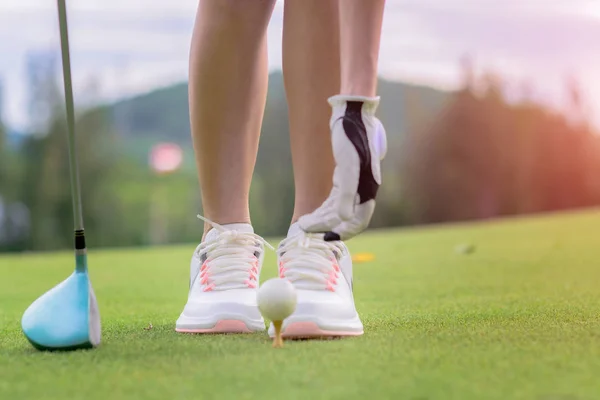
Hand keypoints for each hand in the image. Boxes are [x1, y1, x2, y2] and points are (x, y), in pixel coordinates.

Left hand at [299, 97, 386, 240]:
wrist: (352, 114)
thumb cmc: (351, 137)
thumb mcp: (348, 165)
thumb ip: (347, 194)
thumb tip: (343, 218)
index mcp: (369, 189)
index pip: (359, 221)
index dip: (343, 233)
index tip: (324, 238)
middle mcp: (365, 188)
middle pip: (347, 218)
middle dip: (327, 226)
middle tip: (306, 229)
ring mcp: (356, 182)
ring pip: (340, 210)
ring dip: (323, 218)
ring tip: (304, 223)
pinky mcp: (346, 175)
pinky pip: (336, 199)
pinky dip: (325, 208)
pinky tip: (313, 212)